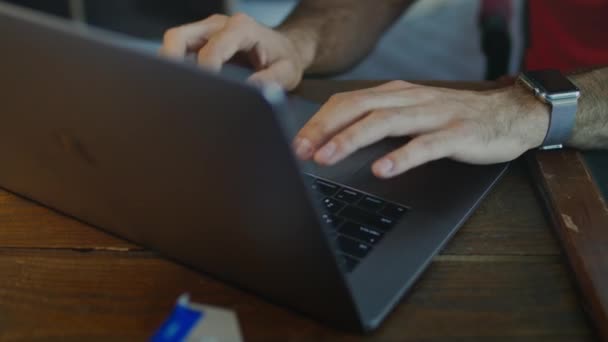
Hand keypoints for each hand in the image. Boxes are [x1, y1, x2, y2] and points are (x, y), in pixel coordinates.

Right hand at [161, 13, 309, 89]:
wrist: (287, 48)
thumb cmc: (285, 59)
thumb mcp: (287, 72)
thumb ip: (271, 80)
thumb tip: (249, 91)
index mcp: (242, 28)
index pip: (212, 49)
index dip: (203, 71)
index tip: (201, 94)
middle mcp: (220, 25)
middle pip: (180, 36)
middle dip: (170, 63)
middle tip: (172, 90)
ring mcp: (208, 30)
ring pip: (175, 40)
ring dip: (168, 64)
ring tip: (171, 89)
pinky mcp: (202, 40)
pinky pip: (180, 48)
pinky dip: (174, 65)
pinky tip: (179, 85)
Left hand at [293, 80, 549, 177]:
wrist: (510, 114)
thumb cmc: (454, 117)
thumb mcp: (412, 114)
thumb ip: (380, 122)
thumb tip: (337, 140)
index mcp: (396, 94)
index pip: (348, 102)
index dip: (319, 121)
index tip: (297, 142)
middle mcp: (411, 100)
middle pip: (359, 108)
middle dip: (325, 129)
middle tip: (301, 151)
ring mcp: (435, 115)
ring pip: (386, 122)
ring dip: (352, 139)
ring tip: (328, 157)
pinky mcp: (458, 133)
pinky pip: (426, 145)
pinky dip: (402, 157)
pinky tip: (382, 169)